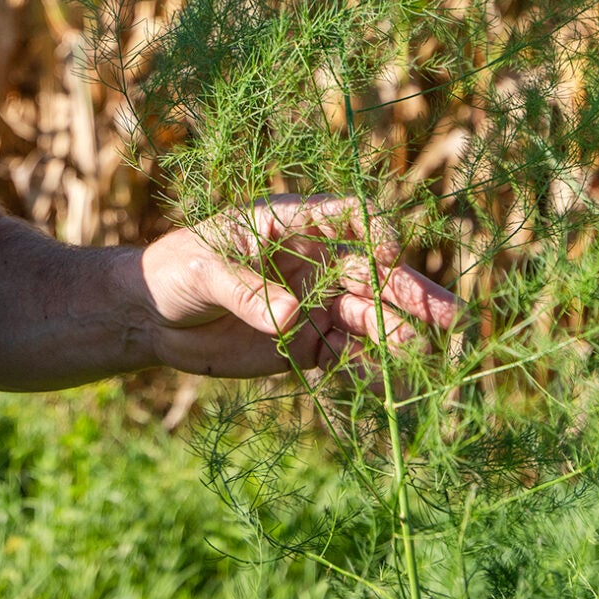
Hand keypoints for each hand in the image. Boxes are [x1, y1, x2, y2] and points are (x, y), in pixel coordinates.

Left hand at [136, 194, 458, 377]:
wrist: (153, 318)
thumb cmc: (175, 271)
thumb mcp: (203, 271)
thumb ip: (246, 292)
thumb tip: (289, 318)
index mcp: (291, 224)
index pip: (348, 216)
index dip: (374, 233)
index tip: (387, 256)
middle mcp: (312, 261)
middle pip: (370, 272)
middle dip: (408, 291)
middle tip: (446, 313)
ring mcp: (313, 302)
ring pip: (367, 315)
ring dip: (396, 330)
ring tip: (422, 349)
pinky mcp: (308, 341)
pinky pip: (347, 352)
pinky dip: (368, 366)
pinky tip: (390, 382)